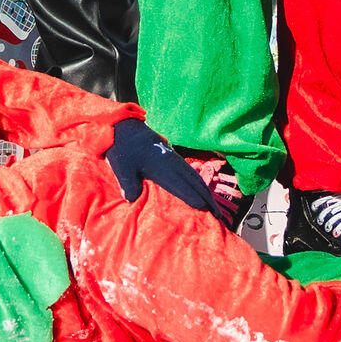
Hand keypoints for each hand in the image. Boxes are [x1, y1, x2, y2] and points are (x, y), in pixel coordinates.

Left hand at [103, 112, 244, 224]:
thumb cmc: (122, 148)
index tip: (206, 211)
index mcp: (162, 168)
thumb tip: (132, 199)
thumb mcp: (121, 167)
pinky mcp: (171, 155)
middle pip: (195, 183)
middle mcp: (172, 163)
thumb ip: (128, 183)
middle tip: (219, 215)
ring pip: (194, 177)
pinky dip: (199, 182)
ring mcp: (173, 158)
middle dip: (207, 199)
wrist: (123, 126)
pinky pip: (190, 171)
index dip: (194, 198)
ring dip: (206, 191)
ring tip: (214, 206)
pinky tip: (200, 188)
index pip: (182, 186)